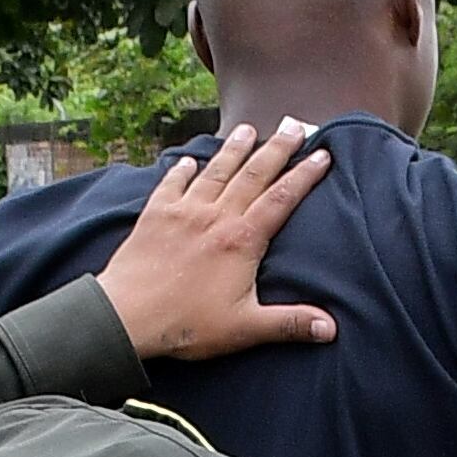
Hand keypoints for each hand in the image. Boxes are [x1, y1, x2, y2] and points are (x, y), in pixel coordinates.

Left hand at [98, 123, 336, 360]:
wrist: (126, 316)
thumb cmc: (186, 325)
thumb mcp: (244, 328)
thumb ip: (289, 323)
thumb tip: (330, 329)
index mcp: (242, 240)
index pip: (282, 198)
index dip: (305, 175)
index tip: (323, 154)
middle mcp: (215, 217)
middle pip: (253, 174)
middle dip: (277, 148)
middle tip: (295, 126)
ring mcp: (183, 212)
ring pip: (215, 171)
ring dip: (234, 149)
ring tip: (249, 129)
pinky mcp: (154, 216)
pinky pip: (171, 184)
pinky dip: (181, 170)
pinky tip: (188, 161)